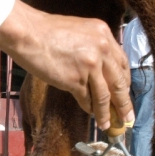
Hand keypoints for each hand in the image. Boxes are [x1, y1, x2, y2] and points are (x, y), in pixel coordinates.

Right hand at [0, 0, 133, 129]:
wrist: (27, 33)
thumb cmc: (45, 31)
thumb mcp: (79, 31)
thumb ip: (92, 46)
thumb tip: (98, 69)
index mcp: (104, 34)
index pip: (122, 63)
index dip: (125, 82)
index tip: (124, 94)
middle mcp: (102, 49)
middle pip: (119, 82)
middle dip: (124, 103)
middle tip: (127, 117)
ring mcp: (90, 65)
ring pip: (105, 95)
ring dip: (107, 113)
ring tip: (108, 124)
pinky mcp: (75, 79)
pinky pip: (87, 99)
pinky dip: (89, 108)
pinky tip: (90, 114)